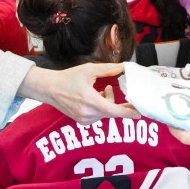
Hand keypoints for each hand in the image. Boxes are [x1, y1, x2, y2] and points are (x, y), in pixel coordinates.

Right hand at [21, 62, 135, 123]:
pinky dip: (101, 107)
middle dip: (118, 102)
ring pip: (105, 113)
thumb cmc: (68, 78)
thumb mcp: (89, 70)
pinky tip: (96, 97)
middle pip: (112, 112)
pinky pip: (98, 116)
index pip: (115, 111)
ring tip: (103, 89)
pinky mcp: (82, 121)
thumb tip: (123, 67)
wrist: (49, 88)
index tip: (140, 114)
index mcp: (91, 102)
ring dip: (108, 103)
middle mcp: (88, 114)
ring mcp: (84, 119)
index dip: (128, 113)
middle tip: (121, 92)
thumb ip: (108, 69)